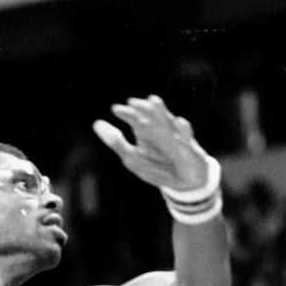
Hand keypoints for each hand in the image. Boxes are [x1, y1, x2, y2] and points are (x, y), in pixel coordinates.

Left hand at [93, 95, 211, 191]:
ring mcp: (175, 138)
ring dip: (161, 113)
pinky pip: (187, 138)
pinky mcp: (189, 149)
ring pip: (168, 122)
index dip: (126, 113)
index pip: (135, 118)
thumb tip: (96, 123)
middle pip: (151, 116)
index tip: (115, 109)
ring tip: (153, 103)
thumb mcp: (132, 158)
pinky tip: (180, 122)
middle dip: (143, 109)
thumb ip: (115, 142)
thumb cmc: (157, 168)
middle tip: (133, 103)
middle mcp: (161, 130)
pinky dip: (184, 130)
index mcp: (146, 131)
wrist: (184, 182)